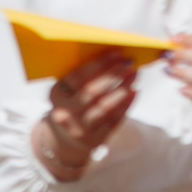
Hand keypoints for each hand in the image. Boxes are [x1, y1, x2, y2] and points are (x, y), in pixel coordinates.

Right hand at [35, 53, 136, 182]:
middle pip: (91, 91)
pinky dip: (126, 104)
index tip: (116, 52)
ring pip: (105, 107)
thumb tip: (111, 56)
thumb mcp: (67, 92)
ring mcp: (80, 129)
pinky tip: (134, 92)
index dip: (98, 64)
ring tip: (134, 75)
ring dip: (123, 88)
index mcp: (56, 95)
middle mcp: (65, 113)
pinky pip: (114, 120)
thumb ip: (82, 77)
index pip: (77, 76)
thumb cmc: (71, 105)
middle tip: (129, 62)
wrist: (64, 140)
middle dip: (113, 74)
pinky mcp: (95, 139)